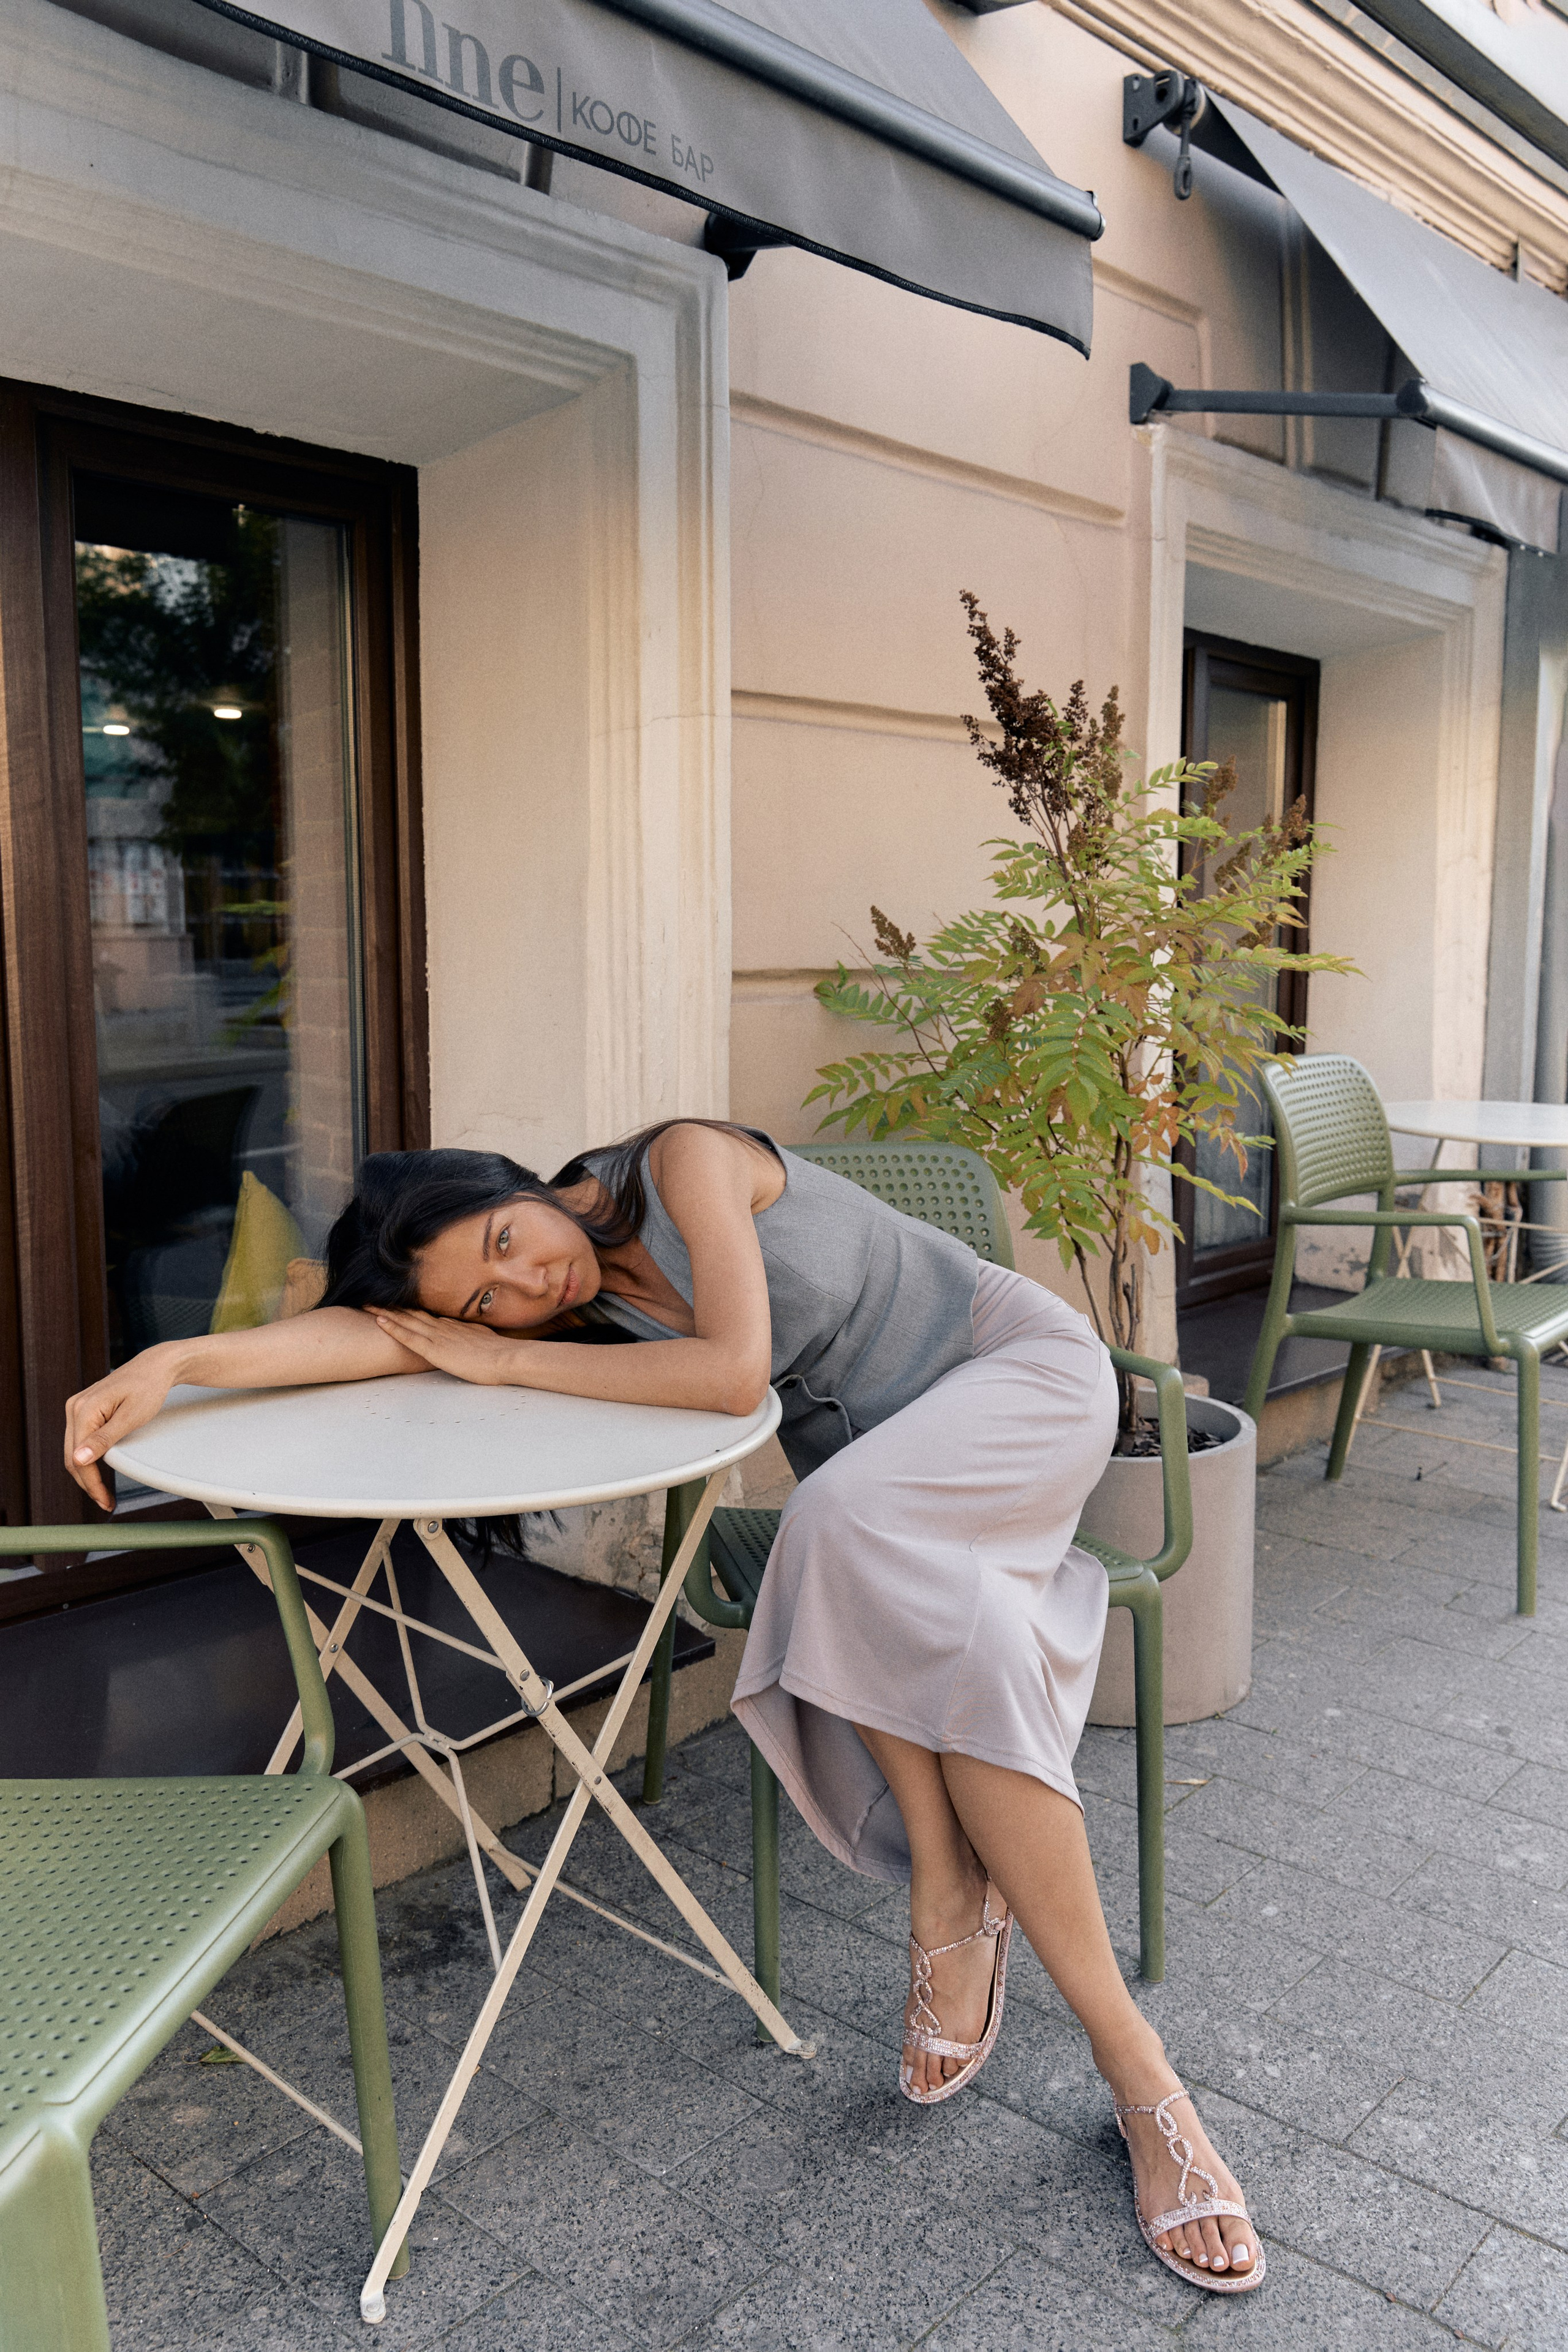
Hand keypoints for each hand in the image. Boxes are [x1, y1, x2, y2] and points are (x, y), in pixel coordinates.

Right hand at [65, 1346, 180, 1509]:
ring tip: (103, 1493)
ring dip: (86, 1473)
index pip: (79, 1457)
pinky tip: (99, 1472)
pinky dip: (88, 1458)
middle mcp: (74, 1407)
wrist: (156, 1367)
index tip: (105, 1501)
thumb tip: (78, 1460)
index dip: (91, 1484)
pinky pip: (80, 1440)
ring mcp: (77, 1407)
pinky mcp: (84, 1409)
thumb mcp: (131, 1417)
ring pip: (73, 1450)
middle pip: (71, 1456)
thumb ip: (104, 1440)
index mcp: (83, 1409)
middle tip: (106, 1502)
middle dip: (88, 1483)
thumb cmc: (148, 1388)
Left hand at [367, 1308, 520, 1385]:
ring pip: (405, 1320)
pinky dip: (393, 1328)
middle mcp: (442, 1327)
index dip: (407, 1308)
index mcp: (453, 1326)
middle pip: (411, 1313)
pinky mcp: (435, 1350)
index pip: (425, 1314)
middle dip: (390, 1305)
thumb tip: (467, 1334)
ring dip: (385, 1311)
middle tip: (371, 1296)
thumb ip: (471, 1336)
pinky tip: (379, 1321)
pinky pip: (409, 1337)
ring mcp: (437, 1337)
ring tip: (366, 1303)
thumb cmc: (499, 1354)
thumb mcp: (483, 1341)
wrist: (507, 1358)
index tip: (393, 1301)